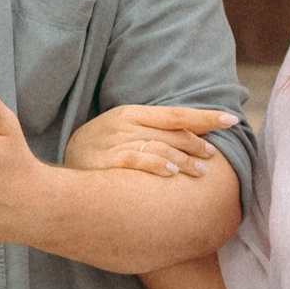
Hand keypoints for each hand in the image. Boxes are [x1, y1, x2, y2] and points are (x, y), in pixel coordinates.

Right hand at [66, 101, 235, 183]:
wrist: (57, 175)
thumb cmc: (96, 154)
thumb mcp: (120, 135)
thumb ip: (150, 134)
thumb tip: (188, 138)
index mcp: (130, 113)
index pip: (175, 114)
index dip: (204, 117)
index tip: (231, 119)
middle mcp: (125, 124)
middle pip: (171, 131)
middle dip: (197, 143)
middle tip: (213, 156)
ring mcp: (115, 142)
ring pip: (159, 146)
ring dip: (184, 159)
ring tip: (201, 171)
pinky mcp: (107, 162)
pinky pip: (137, 161)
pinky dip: (157, 165)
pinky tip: (172, 173)